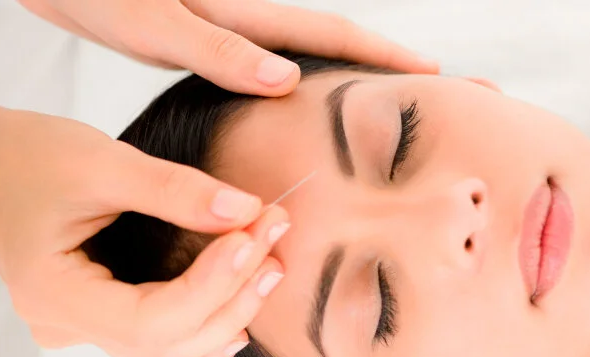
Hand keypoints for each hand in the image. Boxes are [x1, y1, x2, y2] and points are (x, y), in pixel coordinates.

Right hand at [0, 107, 284, 356]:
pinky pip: (164, 349)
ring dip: (230, 317)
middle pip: (168, 344)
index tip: (256, 232)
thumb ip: (175, 189)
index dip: (213, 284)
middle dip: (234, 295)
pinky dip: (210, 330)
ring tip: (270, 265)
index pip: (149, 321)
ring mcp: (86, 330)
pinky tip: (242, 297)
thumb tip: (248, 209)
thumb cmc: (31, 156)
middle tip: (275, 234)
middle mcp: (67, 326)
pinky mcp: (107, 319)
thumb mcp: (101, 160)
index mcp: (52, 293)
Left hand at [17, 0, 437, 95]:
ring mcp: (234, 32)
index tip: (433, 74)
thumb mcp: (155, 23)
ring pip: (310, 55)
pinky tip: (313, 108)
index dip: (385, 56)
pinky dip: (310, 85)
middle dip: (386, 63)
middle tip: (433, 88)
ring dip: (353, 75)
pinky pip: (278, 66)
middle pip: (334, 42)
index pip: (332, 35)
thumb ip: (219, 50)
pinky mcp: (214, 45)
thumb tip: (287, 80)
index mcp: (242, 15)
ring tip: (390, 105)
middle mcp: (247, 21)